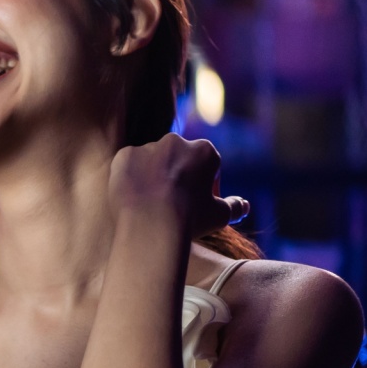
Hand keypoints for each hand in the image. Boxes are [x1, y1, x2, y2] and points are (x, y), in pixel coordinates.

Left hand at [109, 133, 248, 236]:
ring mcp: (148, 147)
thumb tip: (243, 205)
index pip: (207, 166)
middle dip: (177, 178)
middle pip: (178, 160)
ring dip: (152, 178)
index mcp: (204, 150)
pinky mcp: (123, 156)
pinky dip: (130, 180)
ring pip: (151, 162)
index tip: (197, 206)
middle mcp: (176, 141)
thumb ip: (233, 207)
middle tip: (171, 205)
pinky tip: (133, 199)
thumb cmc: (189, 220)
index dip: (205, 187)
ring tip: (149, 205)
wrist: (149, 226)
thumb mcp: (219, 216)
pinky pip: (128, 167)